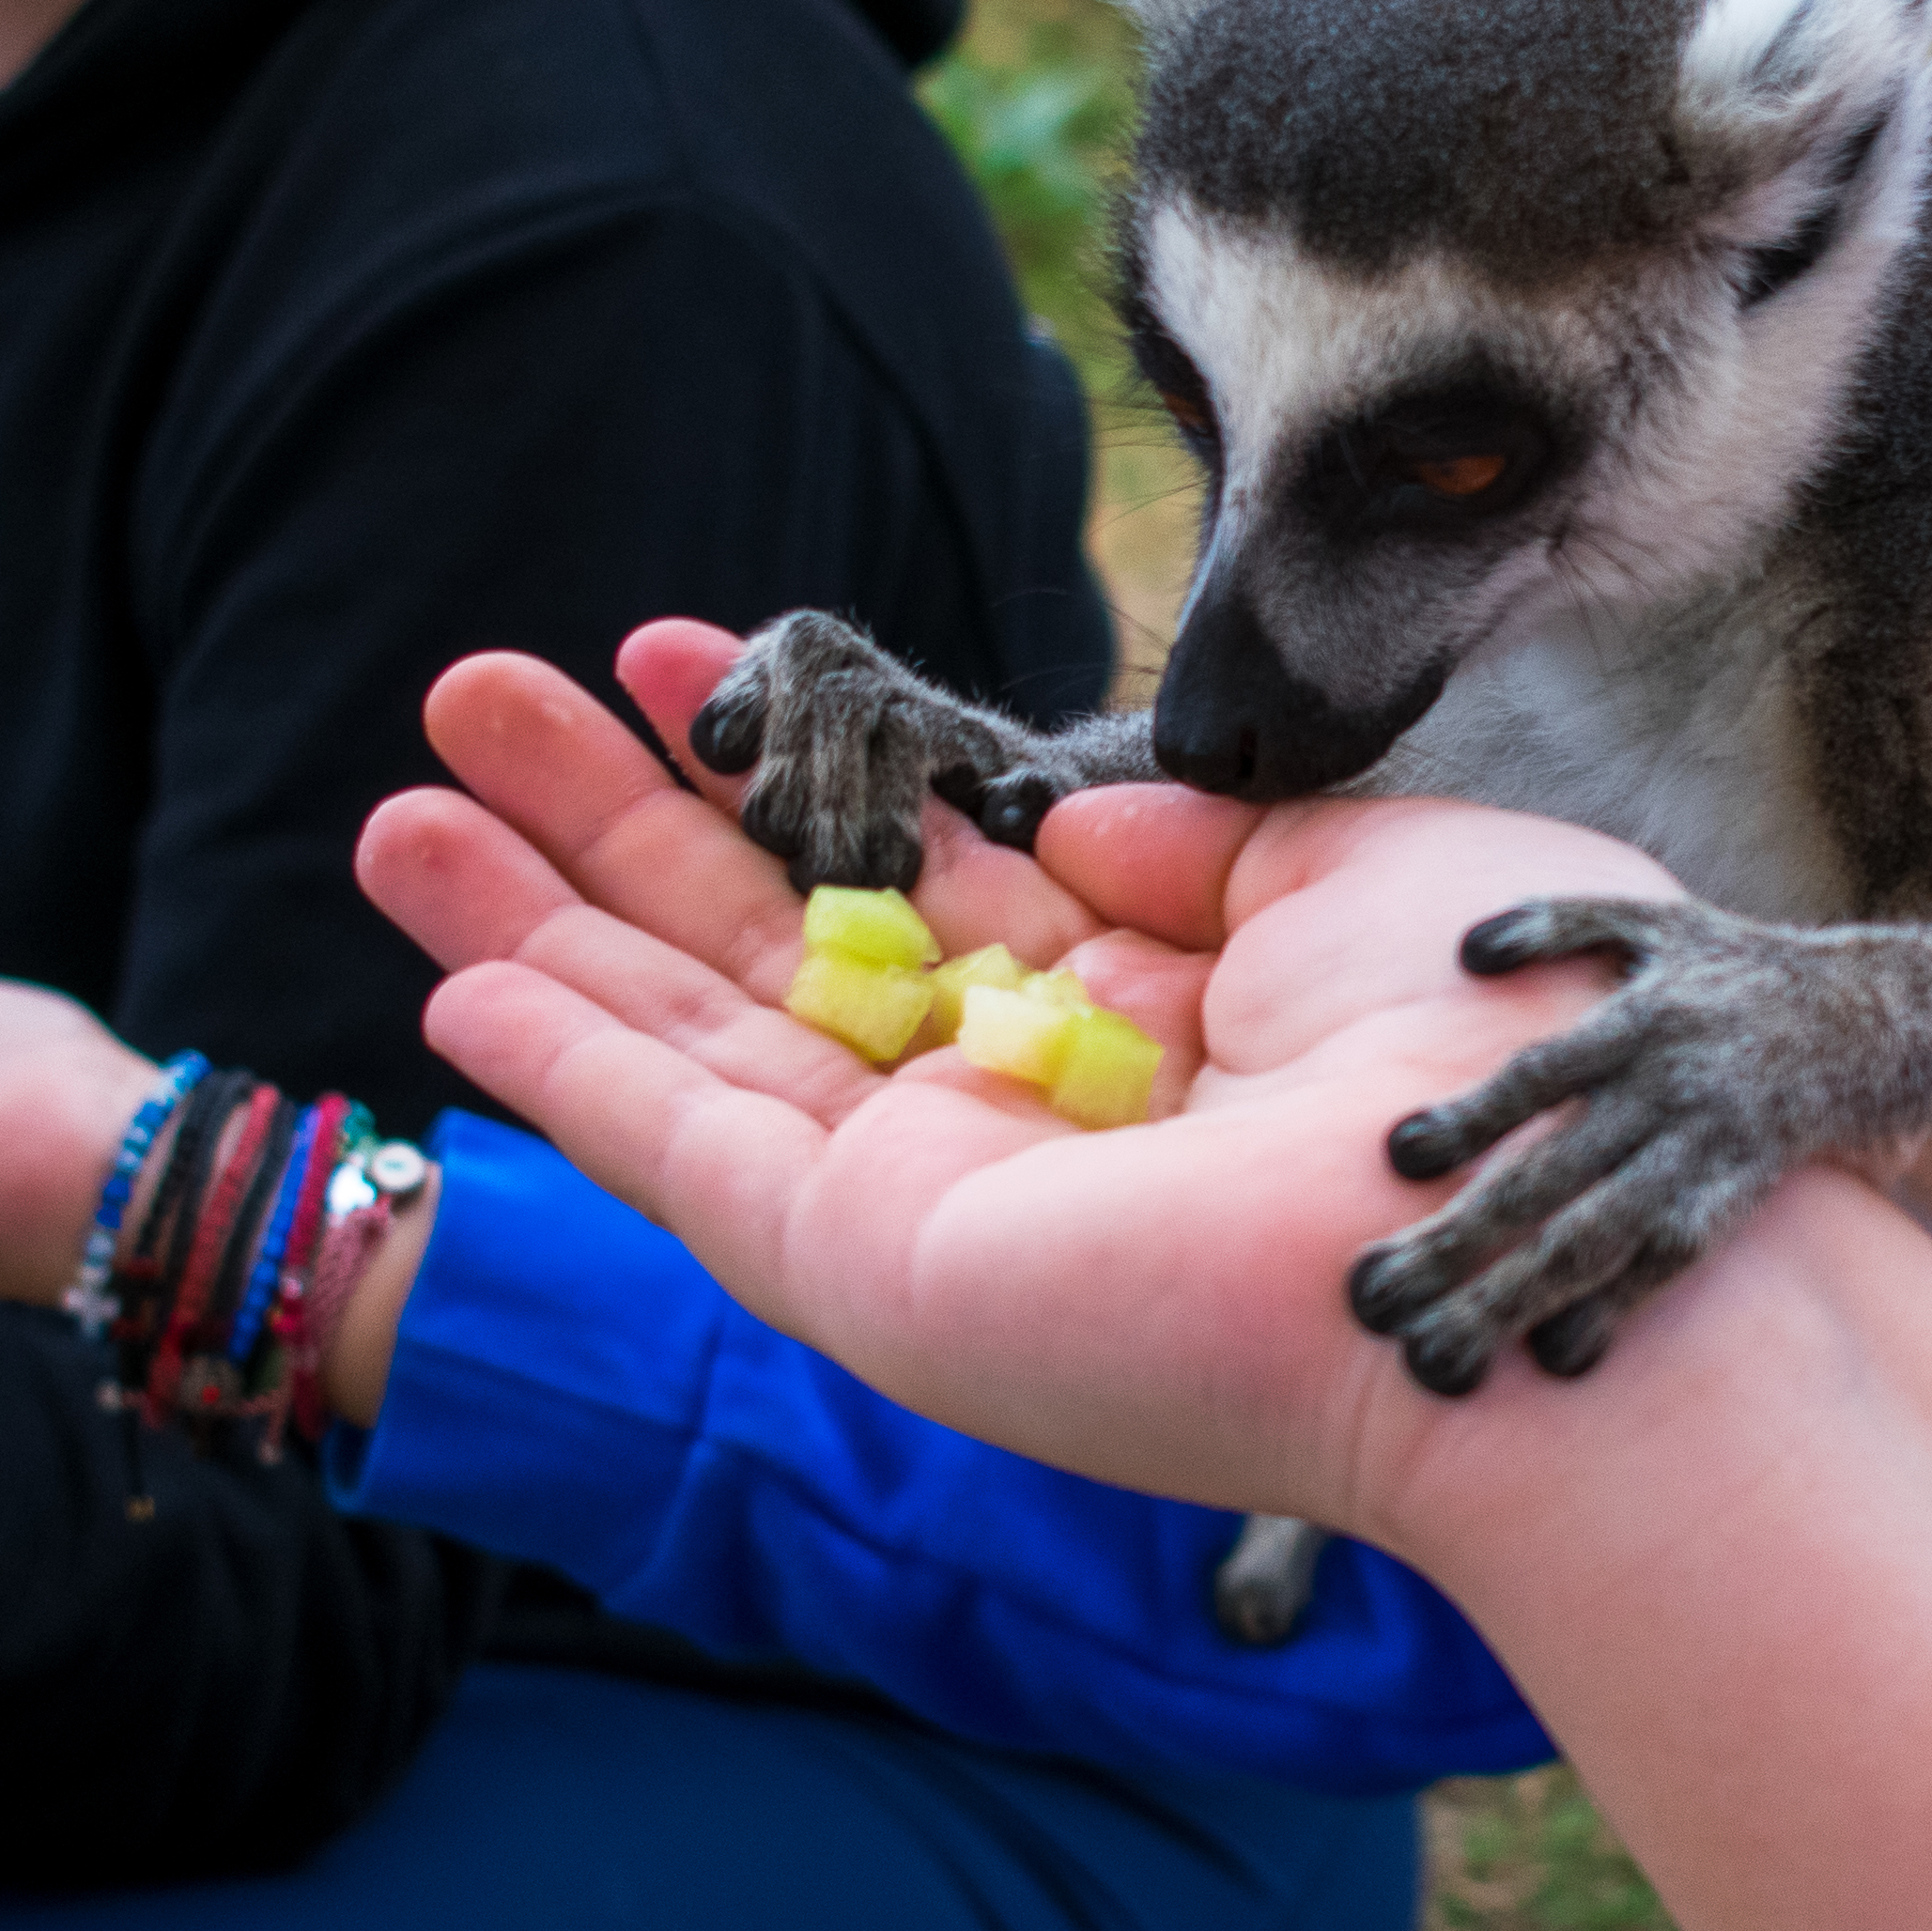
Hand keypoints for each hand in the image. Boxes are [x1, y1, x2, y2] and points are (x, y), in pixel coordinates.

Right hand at [353, 624, 1677, 1534]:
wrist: (1535, 1208)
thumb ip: (1195, 841)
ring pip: (690, 1046)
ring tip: (395, 803)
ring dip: (537, 926)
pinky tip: (456, 984)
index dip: (787, 770)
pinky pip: (689, 1162)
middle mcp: (1026, 1128)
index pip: (916, 888)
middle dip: (612, 827)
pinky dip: (568, 1069)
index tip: (679, 652)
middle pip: (766, 954)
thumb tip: (1067, 813)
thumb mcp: (1353, 871)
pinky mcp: (879, 1278)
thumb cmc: (1500, 1039)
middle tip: (477, 695)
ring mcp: (940, 1211)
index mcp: (1148, 1032)